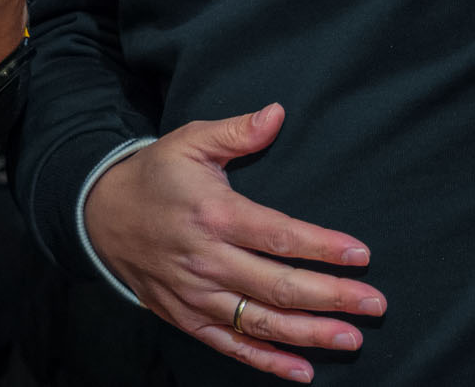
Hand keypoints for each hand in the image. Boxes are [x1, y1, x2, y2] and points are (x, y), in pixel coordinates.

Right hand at [85, 105, 383, 383]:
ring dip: (309, 334)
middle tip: (374, 304)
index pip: (278, 236)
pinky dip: (266, 363)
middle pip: (277, 286)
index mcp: (214, 214)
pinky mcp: (185, 317)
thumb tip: (278, 112)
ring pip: (259, 322)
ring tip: (350, 338)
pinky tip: (303, 371)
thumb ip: (237, 130)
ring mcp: (195, 294)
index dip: (322, 247)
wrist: (100, 214)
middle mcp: (206, 260)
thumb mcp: (191, 140)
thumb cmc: (155, 174)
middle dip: (331, 297)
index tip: (361, 254)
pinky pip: (230, 345)